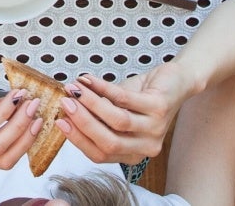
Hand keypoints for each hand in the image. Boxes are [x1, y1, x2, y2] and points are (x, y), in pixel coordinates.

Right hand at [57, 64, 188, 164]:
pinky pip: (125, 99)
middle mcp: (146, 147)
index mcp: (132, 154)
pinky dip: (103, 87)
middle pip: (108, 142)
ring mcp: (155, 129)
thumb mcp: (116, 111)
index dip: (77, 138)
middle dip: (82, 122)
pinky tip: (89, 79)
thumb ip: (96, 117)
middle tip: (65, 102)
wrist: (175, 80)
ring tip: (74, 88)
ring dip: (90, 103)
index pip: (99, 155)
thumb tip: (65, 112)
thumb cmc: (141, 96)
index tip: (59, 121)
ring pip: (117, 121)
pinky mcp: (159, 107)